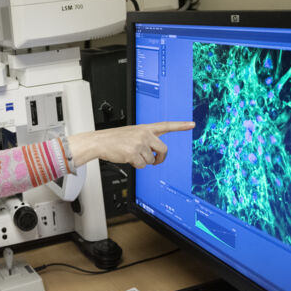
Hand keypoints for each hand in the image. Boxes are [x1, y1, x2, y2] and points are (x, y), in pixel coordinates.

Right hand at [67, 121, 194, 168]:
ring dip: (142, 161)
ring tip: (130, 155)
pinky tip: (127, 158)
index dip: (180, 126)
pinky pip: (142, 165)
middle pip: (163, 150)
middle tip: (155, 161)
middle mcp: (144, 134)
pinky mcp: (134, 153)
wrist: (99, 142)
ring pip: (151, 160)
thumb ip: (145, 140)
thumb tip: (154, 155)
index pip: (166, 125)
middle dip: (160, 158)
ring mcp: (139, 144)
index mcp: (145, 128)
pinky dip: (135, 165)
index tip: (192, 124)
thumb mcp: (131, 134)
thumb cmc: (114, 139)